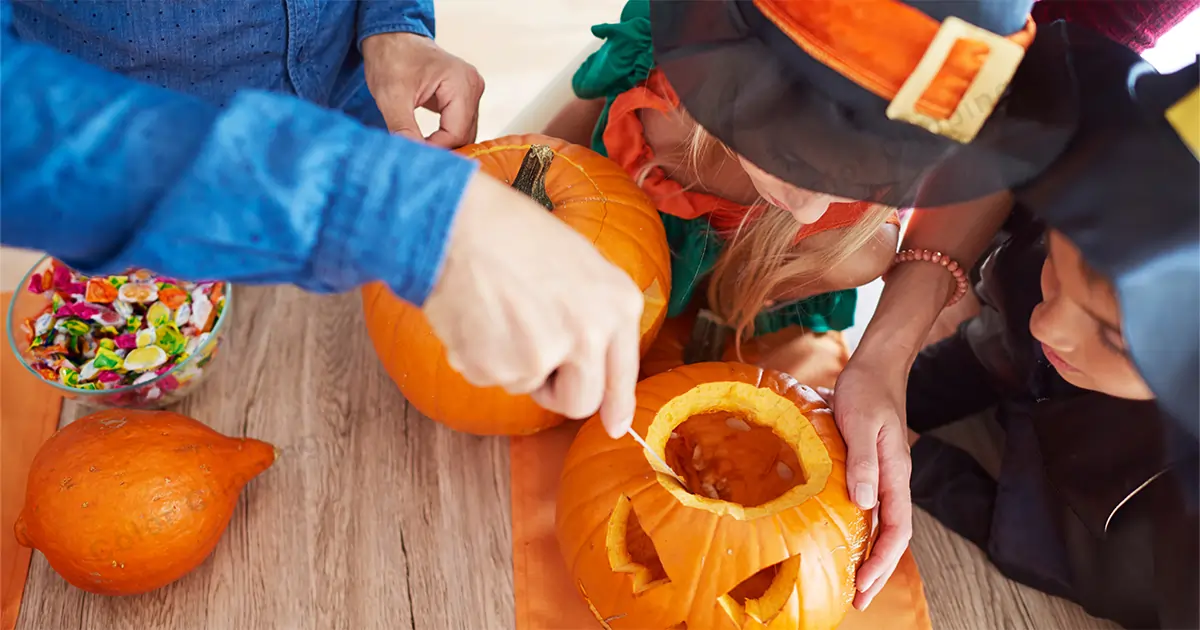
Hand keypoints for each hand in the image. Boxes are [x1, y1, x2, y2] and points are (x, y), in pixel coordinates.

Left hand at [363, 32, 483, 148]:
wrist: (391, 38)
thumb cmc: (392, 57)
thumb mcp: (391, 96)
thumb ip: (403, 129)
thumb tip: (413, 158)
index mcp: (461, 83)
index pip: (456, 133)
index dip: (436, 149)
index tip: (413, 156)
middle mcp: (473, 86)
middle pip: (464, 135)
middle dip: (440, 149)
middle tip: (416, 158)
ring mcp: (471, 91)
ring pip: (463, 133)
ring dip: (442, 145)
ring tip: (419, 150)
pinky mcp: (464, 97)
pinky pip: (459, 126)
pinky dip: (444, 137)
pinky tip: (427, 141)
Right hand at [422, 171, 642, 437]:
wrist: (457, 223)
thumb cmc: (515, 234)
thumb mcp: (582, 265)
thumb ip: (599, 316)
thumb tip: (604, 376)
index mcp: (617, 305)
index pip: (622, 375)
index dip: (617, 406)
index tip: (615, 427)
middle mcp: (589, 335)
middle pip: (579, 402)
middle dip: (557, 390)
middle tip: (534, 354)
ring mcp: (543, 355)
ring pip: (527, 387)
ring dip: (511, 361)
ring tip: (499, 309)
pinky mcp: (498, 367)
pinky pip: (490, 378)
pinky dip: (480, 355)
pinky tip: (477, 315)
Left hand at [831, 356, 912, 610]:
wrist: (875, 367)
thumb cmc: (867, 390)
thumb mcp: (860, 422)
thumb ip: (863, 461)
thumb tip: (864, 502)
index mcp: (896, 473)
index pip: (896, 528)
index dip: (882, 559)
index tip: (865, 582)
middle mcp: (893, 480)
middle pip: (893, 536)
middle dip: (878, 570)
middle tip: (859, 599)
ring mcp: (884, 476)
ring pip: (882, 525)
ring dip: (870, 556)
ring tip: (853, 582)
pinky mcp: (871, 469)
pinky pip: (871, 509)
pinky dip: (863, 532)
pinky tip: (846, 541)